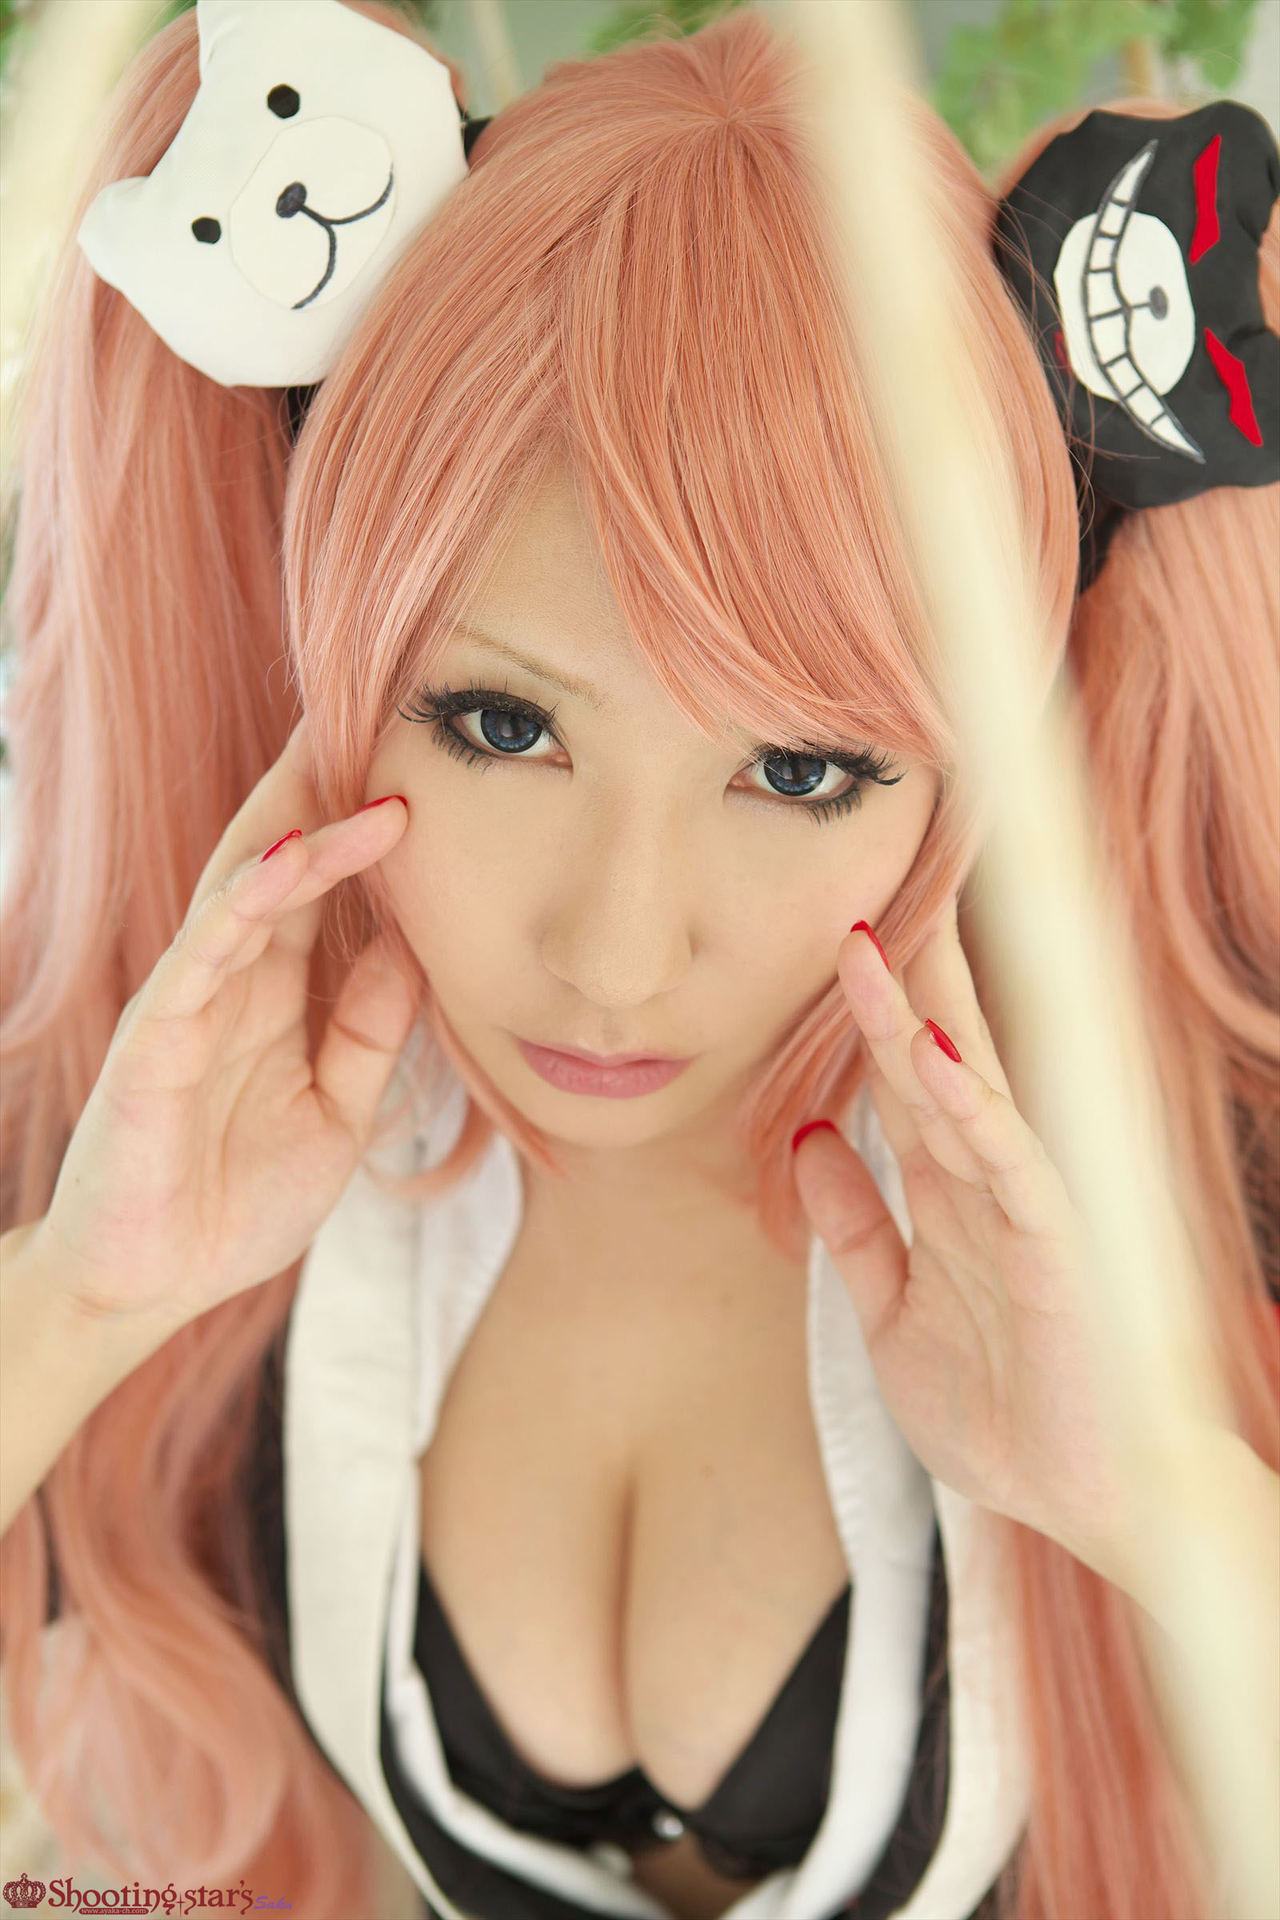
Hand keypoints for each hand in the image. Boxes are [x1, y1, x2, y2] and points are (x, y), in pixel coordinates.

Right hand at [30, 718, 418, 1339]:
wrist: (151, 1286)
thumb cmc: (235, 1199)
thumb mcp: (336, 1109)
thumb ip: (369, 1029)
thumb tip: (418, 948)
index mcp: (272, 995)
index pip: (316, 889)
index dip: (360, 829)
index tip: (412, 766)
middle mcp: (230, 982)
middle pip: (275, 862)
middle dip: (317, 789)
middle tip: (369, 710)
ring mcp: (189, 1003)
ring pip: (241, 891)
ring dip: (296, 828)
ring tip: (345, 764)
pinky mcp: (158, 1039)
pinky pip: (202, 956)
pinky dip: (244, 904)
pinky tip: (286, 860)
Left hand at [791, 894, 1139, 1581]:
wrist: (1089, 1502)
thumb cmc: (1001, 1409)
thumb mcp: (890, 1311)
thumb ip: (854, 1223)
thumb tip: (808, 1134)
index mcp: (946, 1194)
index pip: (904, 1079)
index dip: (871, 1009)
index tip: (841, 932)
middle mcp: (984, 1185)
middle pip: (936, 1060)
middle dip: (904, 978)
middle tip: (869, 892)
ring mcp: (1023, 1210)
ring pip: (967, 1092)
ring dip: (922, 1017)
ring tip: (880, 942)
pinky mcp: (1055, 1250)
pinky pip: (1009, 1166)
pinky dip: (972, 1110)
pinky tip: (934, 1058)